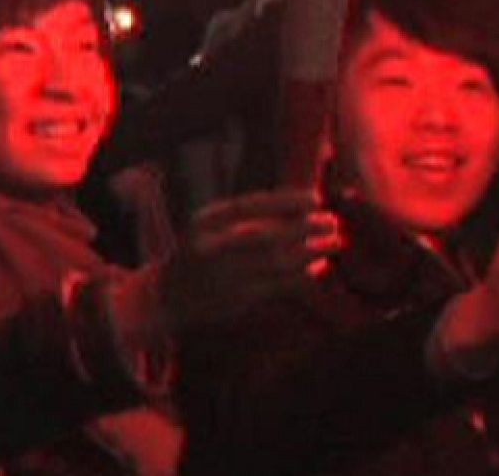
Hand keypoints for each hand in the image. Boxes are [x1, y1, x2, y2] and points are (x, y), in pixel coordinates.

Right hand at [148, 189, 341, 334]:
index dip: (286, 201)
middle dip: (304, 228)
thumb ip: (246, 218)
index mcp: (206, 221)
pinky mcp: (234, 300)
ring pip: (275, 262)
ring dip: (309, 252)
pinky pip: (275, 286)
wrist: (165, 295)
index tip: (315, 198)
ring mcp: (223, 276)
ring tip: (333, 244)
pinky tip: (317, 267)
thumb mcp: (211, 226)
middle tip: (332, 222)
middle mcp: (212, 247)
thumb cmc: (198, 253)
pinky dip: (299, 276)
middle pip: (267, 234)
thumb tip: (297, 208)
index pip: (251, 205)